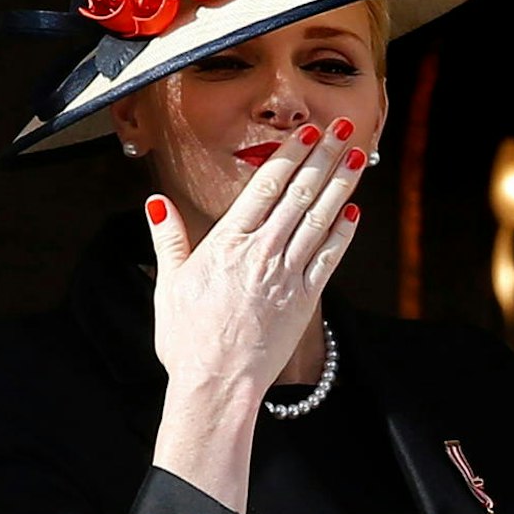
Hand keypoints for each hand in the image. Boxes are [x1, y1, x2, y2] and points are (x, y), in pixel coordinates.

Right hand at [145, 118, 366, 393]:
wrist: (217, 384)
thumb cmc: (188, 339)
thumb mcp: (168, 284)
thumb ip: (169, 240)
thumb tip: (156, 203)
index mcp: (227, 243)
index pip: (265, 187)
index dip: (290, 156)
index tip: (307, 132)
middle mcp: (262, 253)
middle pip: (300, 195)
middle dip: (323, 158)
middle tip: (344, 129)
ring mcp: (287, 275)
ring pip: (321, 220)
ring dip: (341, 186)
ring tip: (357, 158)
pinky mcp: (305, 299)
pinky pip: (329, 259)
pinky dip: (343, 234)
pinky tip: (353, 214)